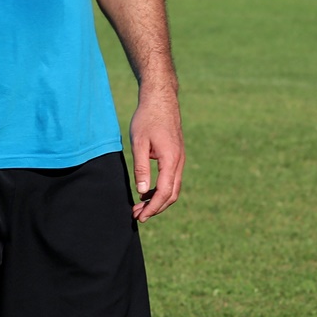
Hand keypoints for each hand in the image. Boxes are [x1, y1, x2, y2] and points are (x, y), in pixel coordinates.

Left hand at [127, 85, 183, 221]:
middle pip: (172, 195)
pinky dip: (161, 190)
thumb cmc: (147, 118)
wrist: (161, 99)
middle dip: (155, 208)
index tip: (140, 217)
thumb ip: (141, 168)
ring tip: (140, 206)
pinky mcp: (176, 156)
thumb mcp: (139, 143)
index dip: (152, 208)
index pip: (164, 192)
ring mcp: (180, 159)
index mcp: (171, 159)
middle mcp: (179, 162)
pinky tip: (146, 191)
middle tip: (137, 215)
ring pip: (173, 188)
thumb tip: (142, 191)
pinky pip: (172, 179)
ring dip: (158, 200)